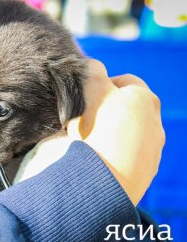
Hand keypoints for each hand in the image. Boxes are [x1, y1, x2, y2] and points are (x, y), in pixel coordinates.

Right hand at [67, 59, 164, 205]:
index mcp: (144, 97)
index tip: (87, 96)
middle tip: (87, 119)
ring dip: (115, 133)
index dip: (103, 84)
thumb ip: (92, 71)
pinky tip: (101, 158)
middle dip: (110, 110)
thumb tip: (94, 64)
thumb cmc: (98, 128)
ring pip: (131, 133)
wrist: (106, 177)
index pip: (124, 80)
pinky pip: (131, 156)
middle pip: (129, 108)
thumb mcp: (90, 90)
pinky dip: (117, 154)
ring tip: (92, 141)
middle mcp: (155, 121)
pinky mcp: (147, 170)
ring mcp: (153, 148)